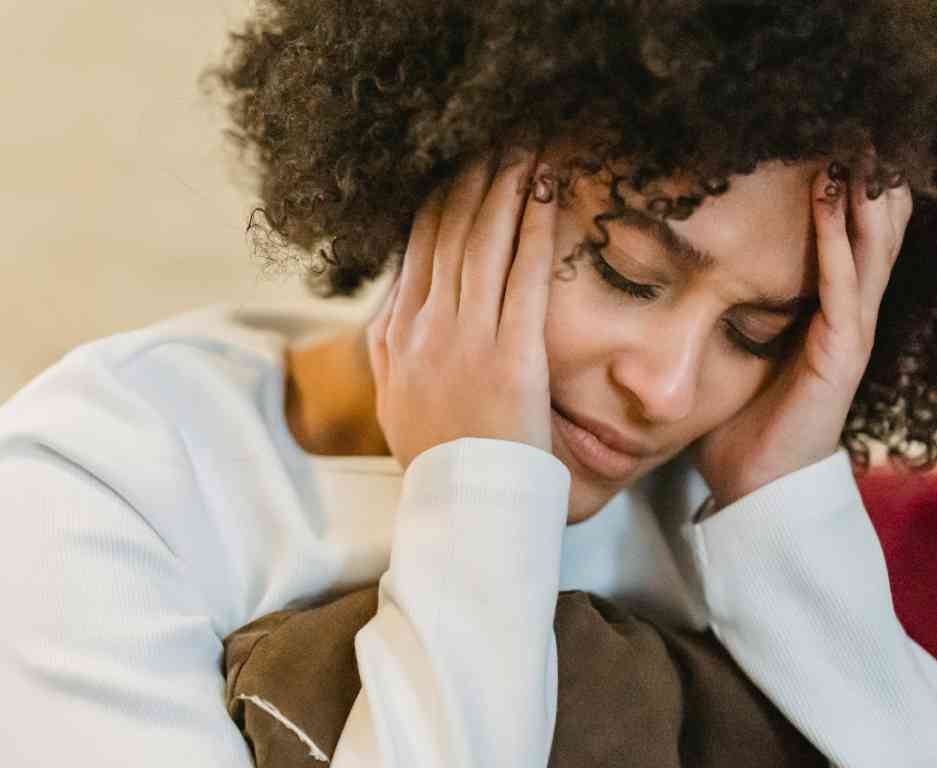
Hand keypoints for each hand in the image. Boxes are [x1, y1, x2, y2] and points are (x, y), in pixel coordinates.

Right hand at [366, 148, 559, 469]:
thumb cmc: (438, 458)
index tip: (457, 167)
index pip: (418, 250)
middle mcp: (425, 329)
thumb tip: (390, 310)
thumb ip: (389, 351)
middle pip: (448, 234)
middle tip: (494, 137)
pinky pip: (523, 275)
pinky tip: (546, 191)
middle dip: (473, 179)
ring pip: (483, 242)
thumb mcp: (394, 401)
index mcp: (397, 338)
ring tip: (523, 147)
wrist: (463, 508)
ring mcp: (466, 340)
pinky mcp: (511, 356)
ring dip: (505, 186)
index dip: (439, 200)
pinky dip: (533, 226)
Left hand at [694, 159, 913, 512]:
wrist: (754, 489)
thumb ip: (722, 318)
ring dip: (859, 196)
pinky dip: (837, 240)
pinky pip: (842, 286)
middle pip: (868, 235)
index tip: (824, 143)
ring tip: (851, 145)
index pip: (841, 241)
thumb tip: (671, 283)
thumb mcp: (731, 357)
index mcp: (820, 316)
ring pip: (867, 249)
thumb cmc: (738, 426)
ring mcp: (846, 334)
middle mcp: (842, 317)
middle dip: (863, 182)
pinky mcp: (839, 354)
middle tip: (852, 127)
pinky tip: (832, 200)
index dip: (841, 196)